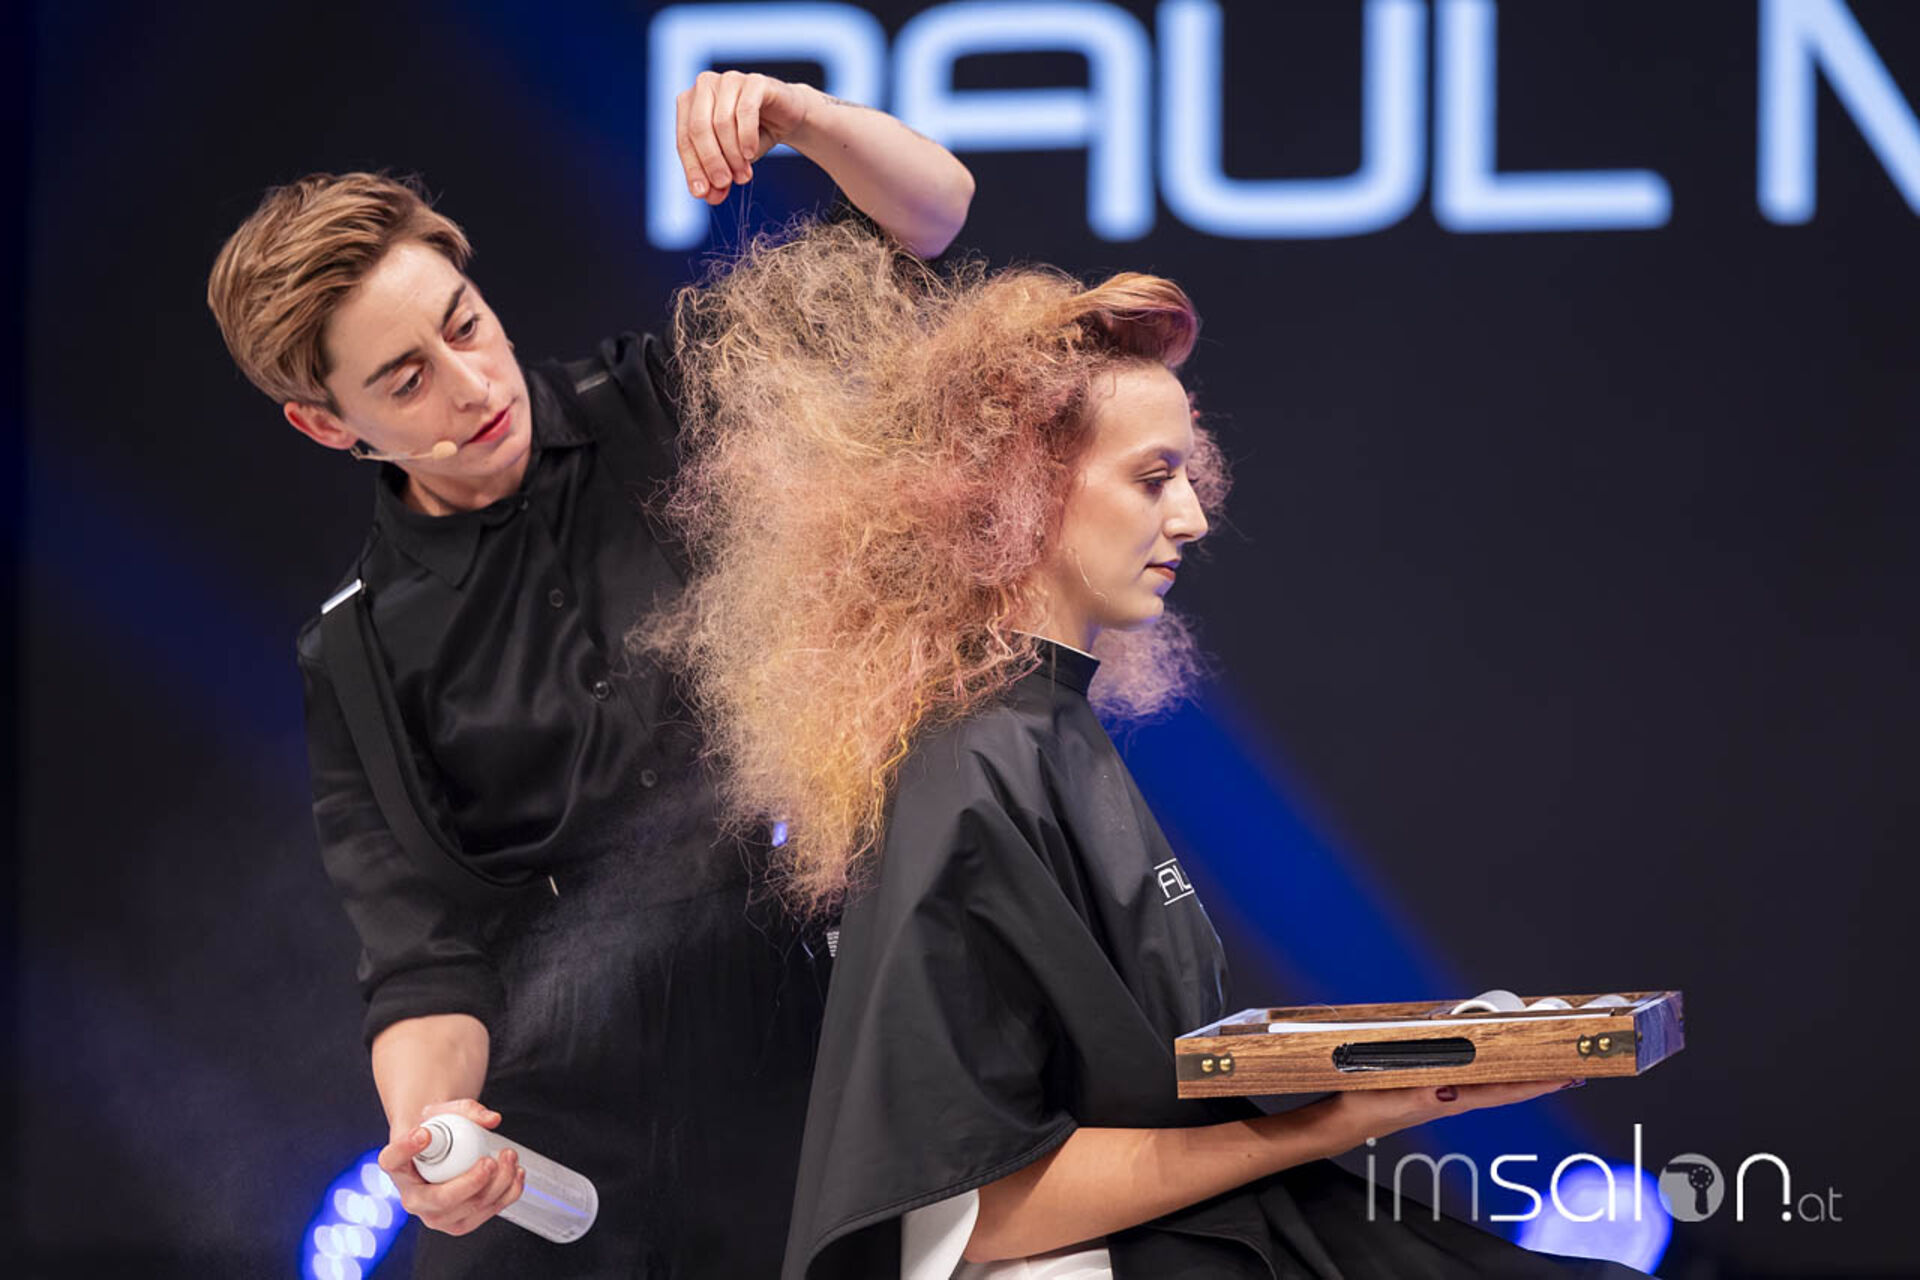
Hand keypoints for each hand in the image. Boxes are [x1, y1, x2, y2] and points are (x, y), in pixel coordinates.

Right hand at [376, 1098, 524, 1236]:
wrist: (446, 1151)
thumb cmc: (440, 1131)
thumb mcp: (447, 1111)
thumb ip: (468, 1108)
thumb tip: (491, 1119)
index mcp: (398, 1166)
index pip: (392, 1159)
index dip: (406, 1148)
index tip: (424, 1133)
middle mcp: (413, 1197)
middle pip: (438, 1200)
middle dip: (470, 1183)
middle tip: (489, 1162)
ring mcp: (436, 1214)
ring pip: (467, 1211)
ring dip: (496, 1186)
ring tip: (509, 1157)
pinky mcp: (460, 1221)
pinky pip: (485, 1215)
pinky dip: (507, 1195)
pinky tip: (516, 1174)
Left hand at [675, 71, 814, 204]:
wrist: (786, 119)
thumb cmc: (751, 137)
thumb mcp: (730, 160)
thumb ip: (716, 177)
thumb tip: (707, 196)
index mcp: (689, 102)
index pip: (684, 138)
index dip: (692, 168)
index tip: (703, 193)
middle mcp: (704, 86)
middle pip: (699, 128)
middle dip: (711, 161)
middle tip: (724, 183)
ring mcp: (729, 80)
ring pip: (722, 122)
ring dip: (732, 154)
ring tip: (744, 175)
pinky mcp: (754, 81)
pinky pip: (745, 111)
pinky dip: (746, 136)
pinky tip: (750, 154)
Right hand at [1332, 1077, 1583, 1145]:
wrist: (1342, 1122)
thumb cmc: (1366, 1108)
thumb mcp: (1394, 1098)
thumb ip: (1422, 1095)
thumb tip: (1451, 1088)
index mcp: (1451, 1099)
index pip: (1504, 1092)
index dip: (1537, 1084)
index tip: (1568, 1076)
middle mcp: (1453, 1097)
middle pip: (1505, 1088)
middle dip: (1537, 1079)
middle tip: (1570, 1068)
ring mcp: (1443, 1094)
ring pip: (1491, 1083)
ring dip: (1517, 1075)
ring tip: (1542, 1066)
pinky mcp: (1430, 1087)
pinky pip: (1471, 1078)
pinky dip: (1491, 1070)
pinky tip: (1491, 1063)